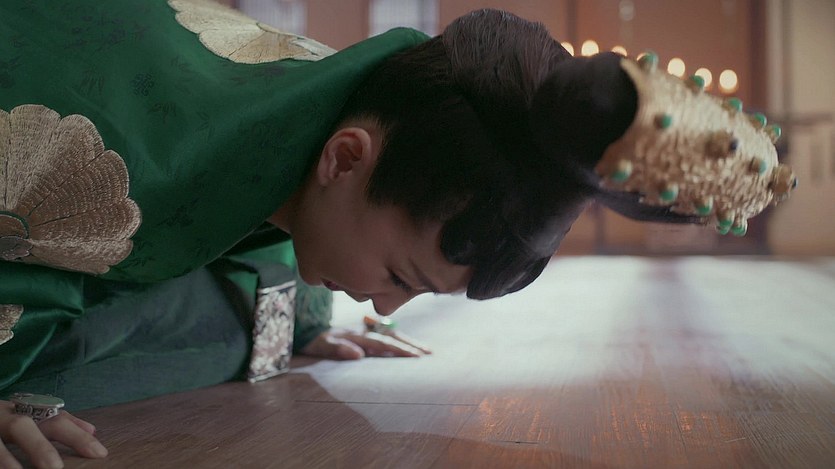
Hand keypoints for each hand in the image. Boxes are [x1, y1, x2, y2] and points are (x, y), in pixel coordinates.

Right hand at [0, 400, 106, 468]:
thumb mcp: (30, 415)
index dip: (76, 435)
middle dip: (39, 447)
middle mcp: (4, 415)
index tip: (99, 453)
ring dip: (7, 459)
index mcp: (24, 410)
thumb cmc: (3, 418)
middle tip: (55, 468)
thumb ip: (57, 423)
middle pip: (22, 427)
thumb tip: (92, 430)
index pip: (55, 419)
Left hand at [301, 326, 431, 359]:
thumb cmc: (311, 341)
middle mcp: (363, 328)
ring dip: (408, 341)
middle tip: (429, 354)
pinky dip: (398, 337)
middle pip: (391, 336)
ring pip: (391, 333)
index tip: (416, 357)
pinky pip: (385, 332)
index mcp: (355, 333)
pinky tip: (408, 342)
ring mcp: (364, 328)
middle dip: (411, 345)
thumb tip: (358, 354)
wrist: (304, 327)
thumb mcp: (319, 346)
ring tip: (425, 350)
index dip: (399, 350)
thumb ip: (336, 349)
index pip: (382, 343)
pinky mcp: (363, 329)